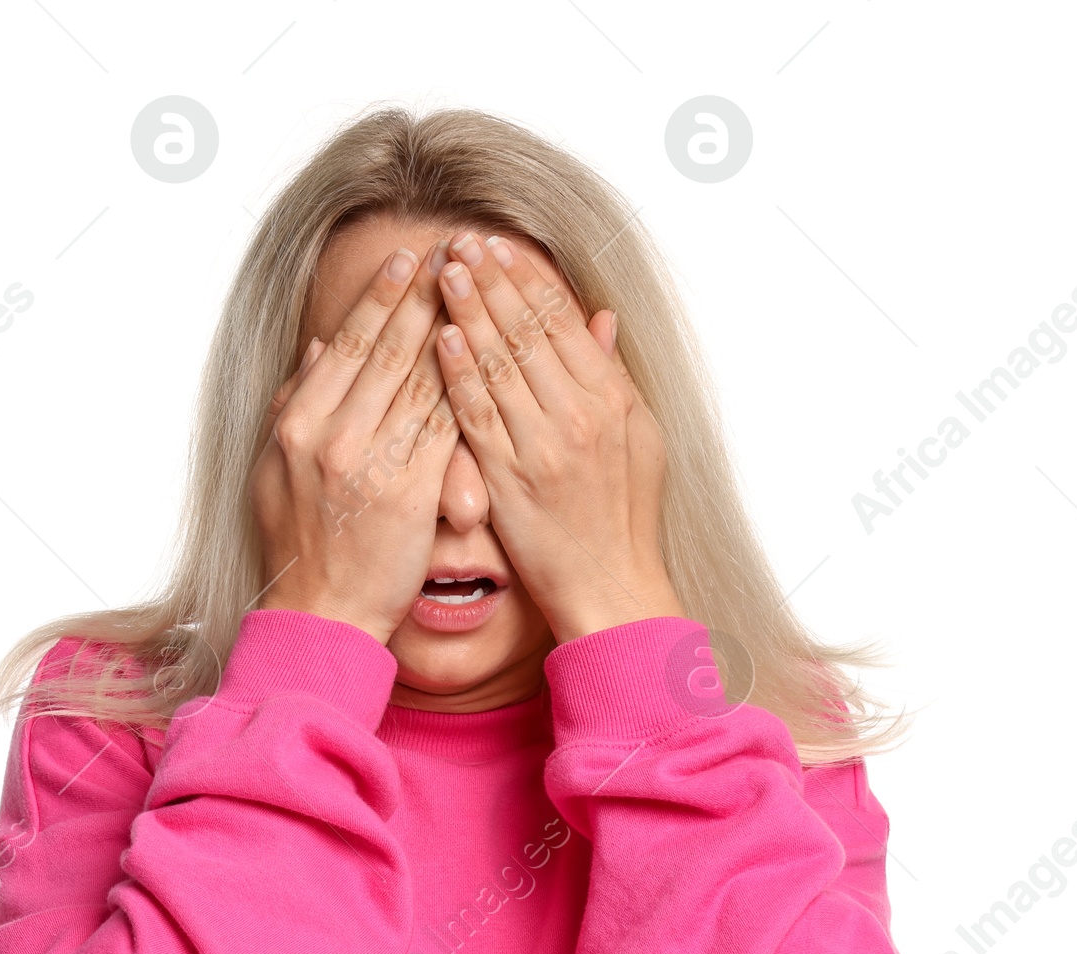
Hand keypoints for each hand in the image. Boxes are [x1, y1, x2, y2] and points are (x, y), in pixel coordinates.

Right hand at [249, 246, 457, 643]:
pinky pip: (446, 428)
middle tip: (457, 250)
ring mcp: (373, 463)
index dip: (382, 298)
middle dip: (426, 295)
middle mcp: (334, 435)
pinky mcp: (412, 493)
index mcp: (300, 422)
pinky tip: (489, 358)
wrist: (323, 611)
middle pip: (390, 350)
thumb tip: (317, 348)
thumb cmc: (301, 543)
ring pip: (423, 380)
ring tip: (480, 288)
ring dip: (455, 328)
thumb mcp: (277, 468)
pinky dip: (467, 388)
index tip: (408, 260)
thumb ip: (295, 404)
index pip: (349, 344)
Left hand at [432, 233, 681, 641]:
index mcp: (611, 399)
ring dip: (467, 312)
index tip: (498, 247)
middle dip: (489, 281)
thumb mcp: (638, 439)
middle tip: (458, 242)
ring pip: (498, 364)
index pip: (561, 322)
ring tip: (440, 272)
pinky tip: (438, 339)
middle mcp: (579, 415)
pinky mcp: (511, 479)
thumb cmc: (624, 519)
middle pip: (526, 331)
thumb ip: (612, 376)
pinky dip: (458, 374)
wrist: (611, 588)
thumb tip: (601, 319)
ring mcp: (543, 446)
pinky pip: (478, 416)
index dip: (526, 279)